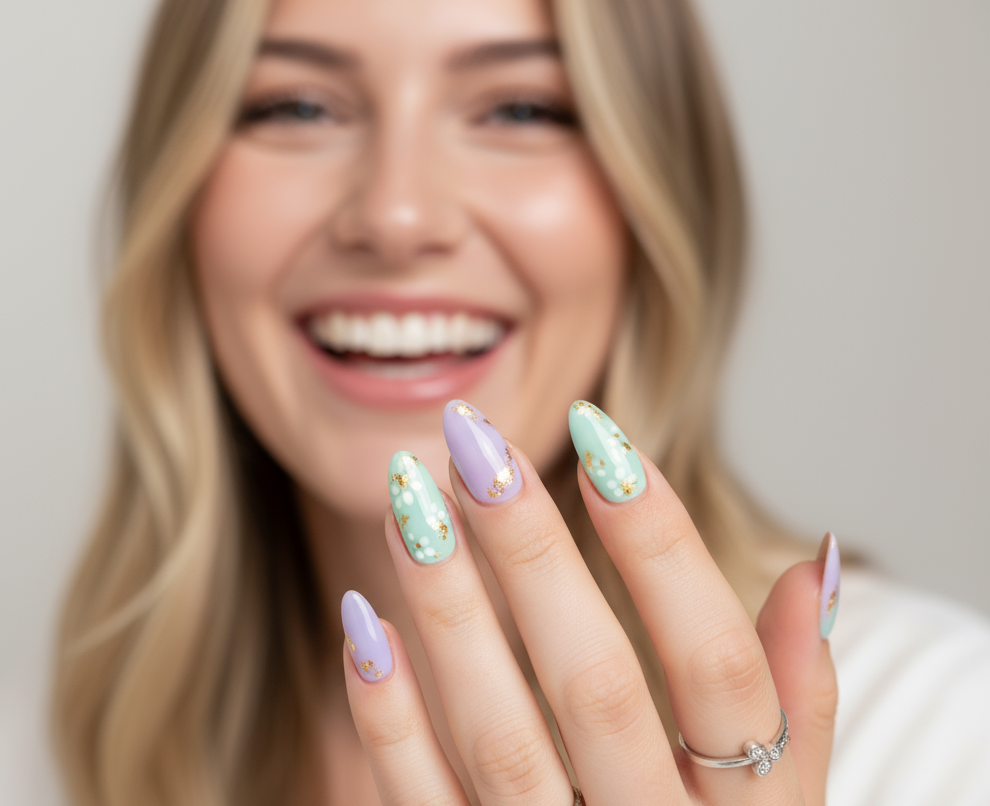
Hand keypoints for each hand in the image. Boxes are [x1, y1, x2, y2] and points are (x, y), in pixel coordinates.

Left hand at [340, 400, 838, 804]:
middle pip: (596, 689)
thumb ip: (801, 696)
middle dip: (531, 557)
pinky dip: (387, 720)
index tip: (596, 432)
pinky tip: (359, 622)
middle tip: (474, 442)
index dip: (660, 547)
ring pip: (499, 740)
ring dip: (448, 615)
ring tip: (407, 500)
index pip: (718, 668)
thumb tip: (813, 558)